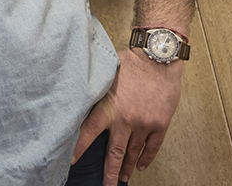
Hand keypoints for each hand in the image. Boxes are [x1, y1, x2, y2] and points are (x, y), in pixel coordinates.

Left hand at [72, 48, 182, 183]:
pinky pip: (153, 146)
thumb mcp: (105, 75)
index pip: (87, 132)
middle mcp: (126, 119)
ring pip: (134, 152)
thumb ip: (94, 90)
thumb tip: (77, 96)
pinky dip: (147, 158)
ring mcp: (144, 124)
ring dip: (127, 167)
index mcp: (108, 107)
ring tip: (122, 178)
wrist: (158, 58)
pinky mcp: (160, 124)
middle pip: (115, 153)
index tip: (71, 161)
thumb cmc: (130, 62)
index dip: (78, 148)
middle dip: (109, 172)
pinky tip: (142, 166)